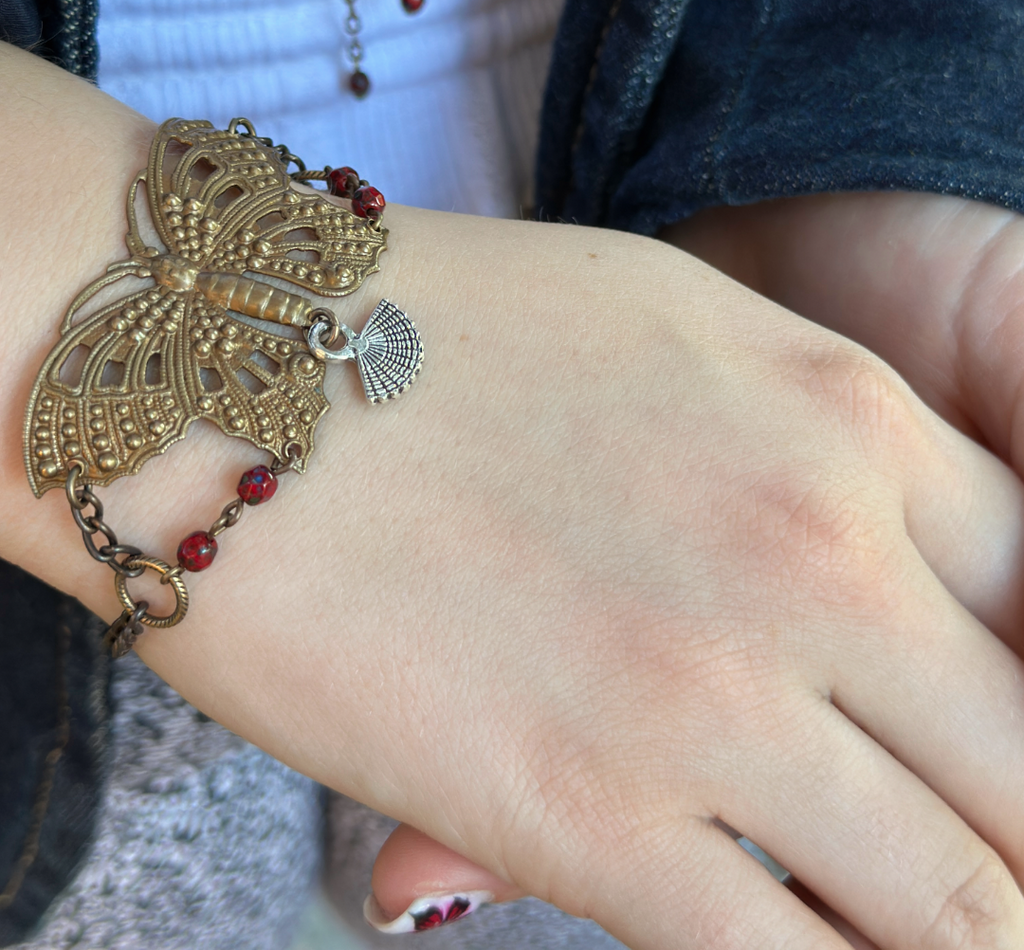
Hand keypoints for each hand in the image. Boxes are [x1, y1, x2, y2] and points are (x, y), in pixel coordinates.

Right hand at [366, 191, 1023, 947]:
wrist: (226, 364)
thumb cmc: (448, 330)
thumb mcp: (683, 333)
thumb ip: (815, 456)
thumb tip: (890, 575)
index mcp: (852, 422)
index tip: (986, 745)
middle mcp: (821, 555)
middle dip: (1020, 832)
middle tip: (983, 863)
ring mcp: (711, 692)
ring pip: (961, 907)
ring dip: (958, 930)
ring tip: (910, 922)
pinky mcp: (585, 813)